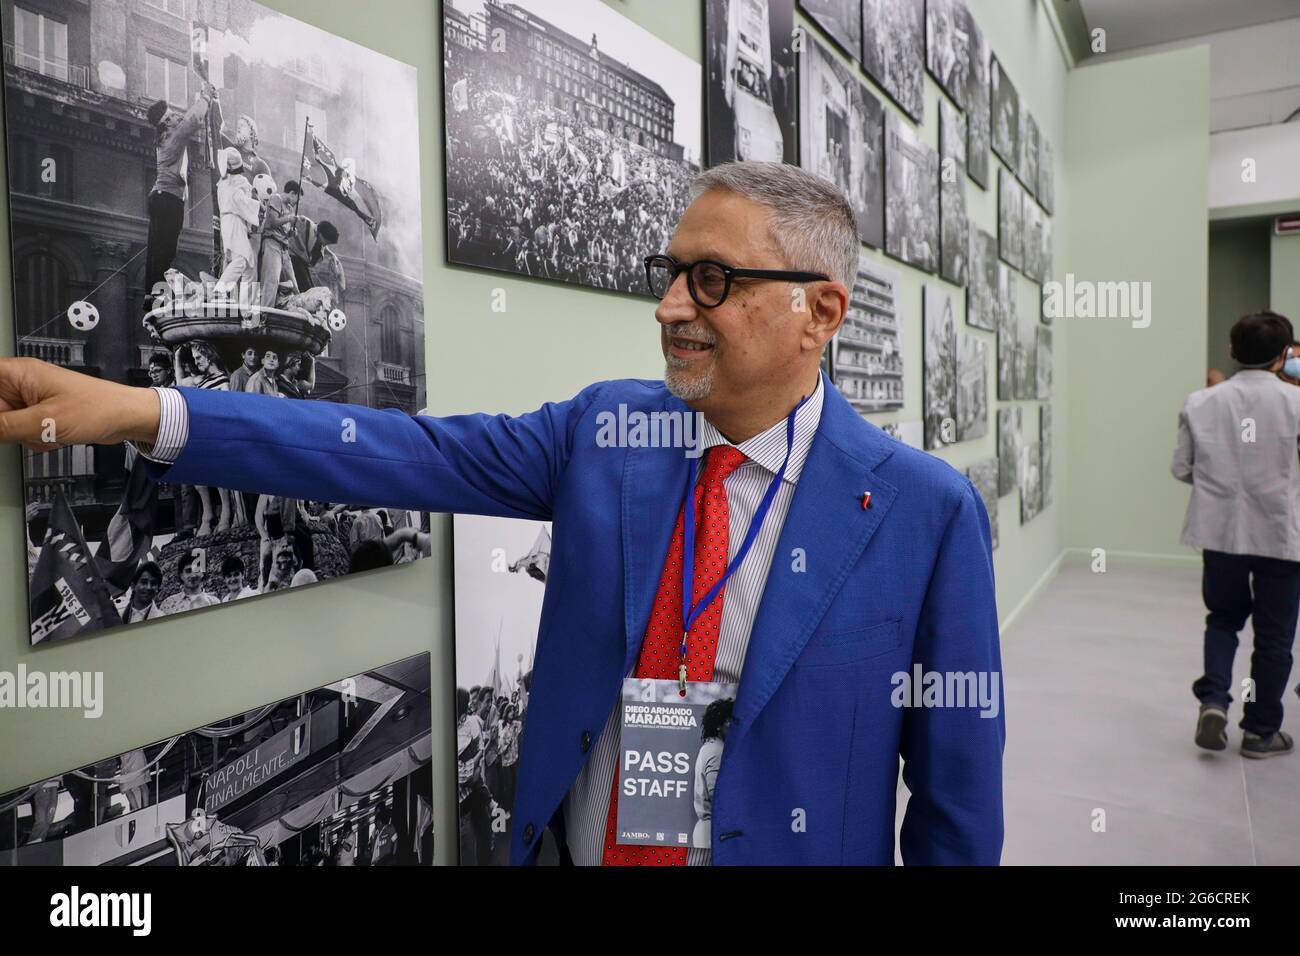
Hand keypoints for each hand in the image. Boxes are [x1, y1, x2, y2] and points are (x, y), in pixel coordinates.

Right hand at [0, 358, 159, 450]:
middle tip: (28, 429)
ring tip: (49, 431)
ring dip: (25, 434)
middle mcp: (23, 383)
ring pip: (7, 423)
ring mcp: (32, 400)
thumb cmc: (98, 408)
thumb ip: (4, 427)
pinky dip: (37, 438)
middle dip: (8, 425)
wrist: (126, 418)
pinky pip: (24, 431)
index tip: (1, 422)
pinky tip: (56, 436)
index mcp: (19, 373)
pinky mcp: (42, 414)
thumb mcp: (44, 421)